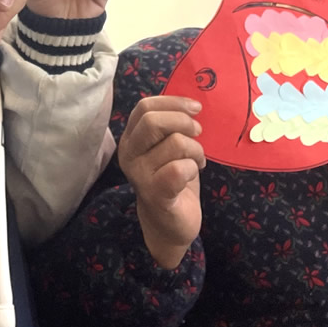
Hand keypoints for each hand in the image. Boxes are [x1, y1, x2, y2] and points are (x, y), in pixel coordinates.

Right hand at [118, 96, 205, 268]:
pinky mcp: (155, 193)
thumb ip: (170, 125)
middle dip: (183, 122)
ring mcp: (139, 175)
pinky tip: (193, 174)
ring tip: (197, 160)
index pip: (145, 107)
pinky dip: (194, 167)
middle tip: (198, 133)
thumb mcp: (166, 147)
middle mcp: (129, 154)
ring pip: (174, 143)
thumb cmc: (171, 179)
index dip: (173, 102)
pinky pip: (179, 169)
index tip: (195, 108)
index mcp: (131, 138)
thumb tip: (191, 104)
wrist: (169, 224)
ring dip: (195, 149)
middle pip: (153, 121)